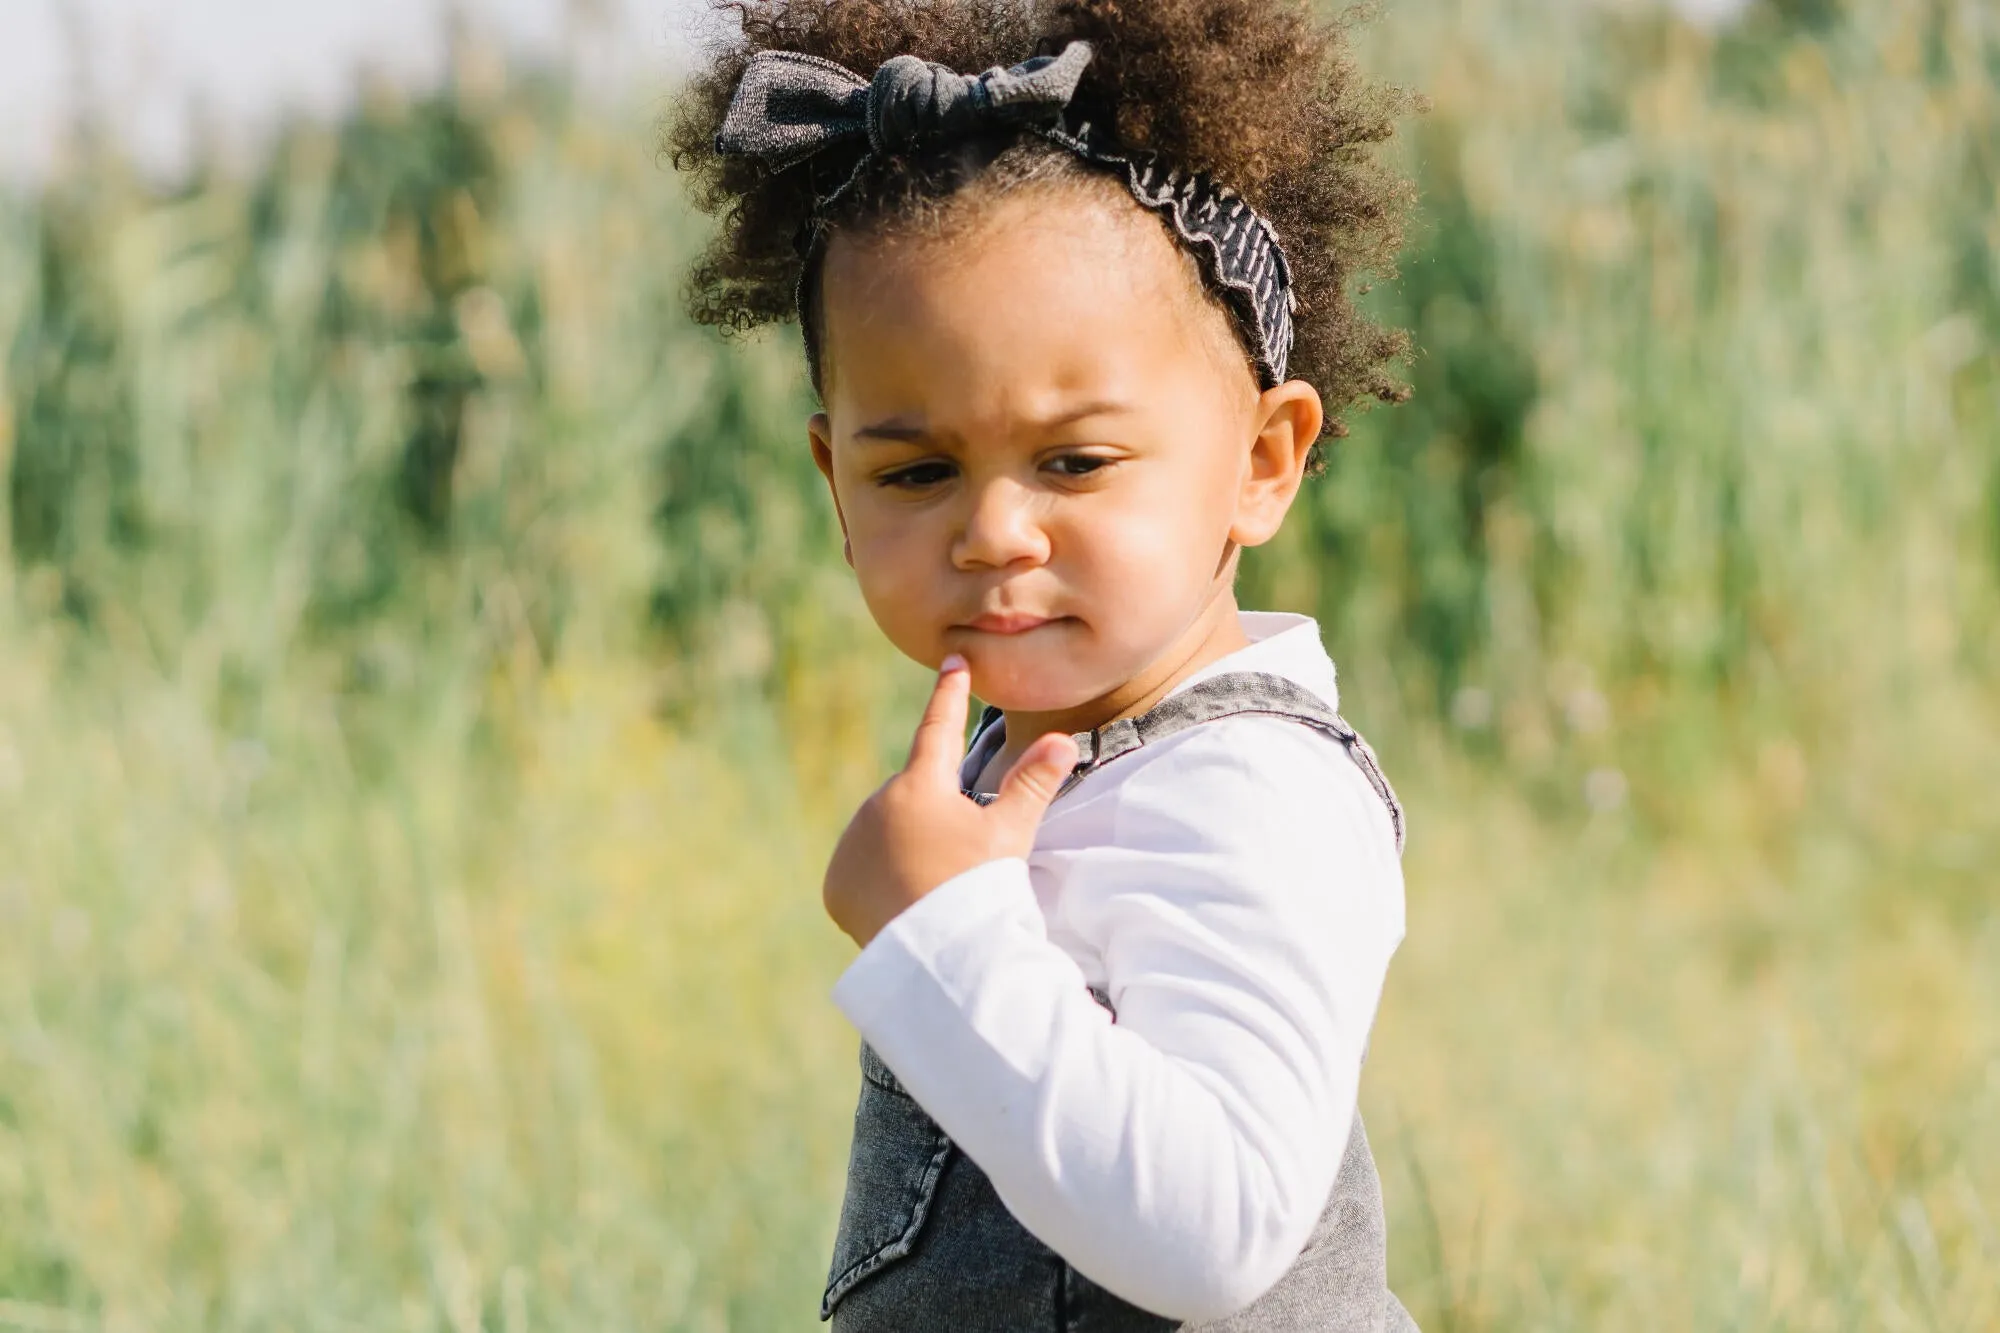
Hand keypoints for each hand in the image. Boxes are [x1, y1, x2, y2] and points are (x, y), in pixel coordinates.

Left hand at [823, 655, 1080, 949]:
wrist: (935, 957)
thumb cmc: (978, 889)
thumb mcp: (1010, 835)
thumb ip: (1032, 784)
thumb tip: (1064, 740)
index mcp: (920, 786)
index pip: (939, 728)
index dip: (950, 695)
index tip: (953, 662)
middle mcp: (876, 806)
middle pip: (913, 797)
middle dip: (934, 814)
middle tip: (960, 859)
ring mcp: (851, 845)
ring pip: (885, 832)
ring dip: (906, 846)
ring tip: (935, 887)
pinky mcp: (837, 884)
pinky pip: (863, 869)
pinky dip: (882, 879)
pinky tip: (906, 903)